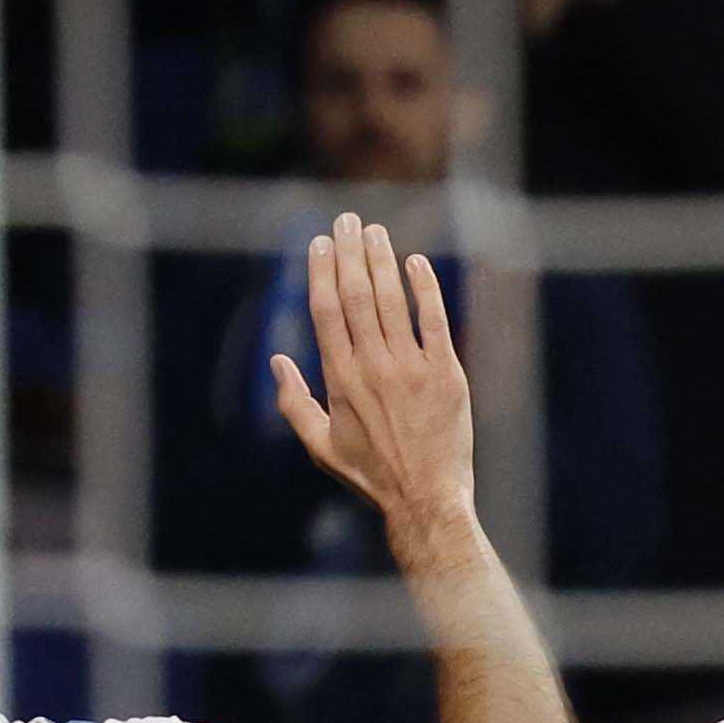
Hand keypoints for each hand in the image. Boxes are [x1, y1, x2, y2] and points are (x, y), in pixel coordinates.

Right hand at [271, 218, 476, 554]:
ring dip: (382, 260)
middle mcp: (373, 366)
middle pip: (356, 294)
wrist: (426, 501)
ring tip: (376, 233)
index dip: (322, 270)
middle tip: (348, 222)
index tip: (321, 243)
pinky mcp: (447, 374)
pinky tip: (417, 263)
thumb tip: (276, 362)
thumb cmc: (372, 478)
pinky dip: (424, 288)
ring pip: (392, 300)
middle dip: (350, 253)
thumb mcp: (321, 447)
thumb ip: (295, 403)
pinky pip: (434, 320)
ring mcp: (412, 368)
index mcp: (340, 379)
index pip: (326, 310)